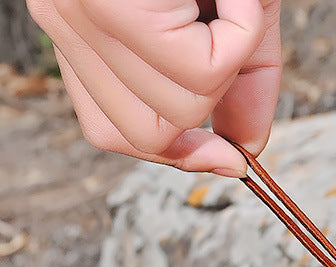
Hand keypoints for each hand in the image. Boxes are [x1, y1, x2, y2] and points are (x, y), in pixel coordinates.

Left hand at [27, 0, 281, 175]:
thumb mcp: (223, 11)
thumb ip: (235, 82)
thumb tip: (247, 146)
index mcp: (82, 29)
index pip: (113, 129)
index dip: (176, 155)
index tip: (230, 159)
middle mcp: (67, 22)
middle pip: (145, 132)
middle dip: (211, 114)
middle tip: (243, 59)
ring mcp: (80, 11)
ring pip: (177, 106)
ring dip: (236, 61)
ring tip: (243, 2)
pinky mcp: (109, 1)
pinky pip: (197, 66)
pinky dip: (241, 34)